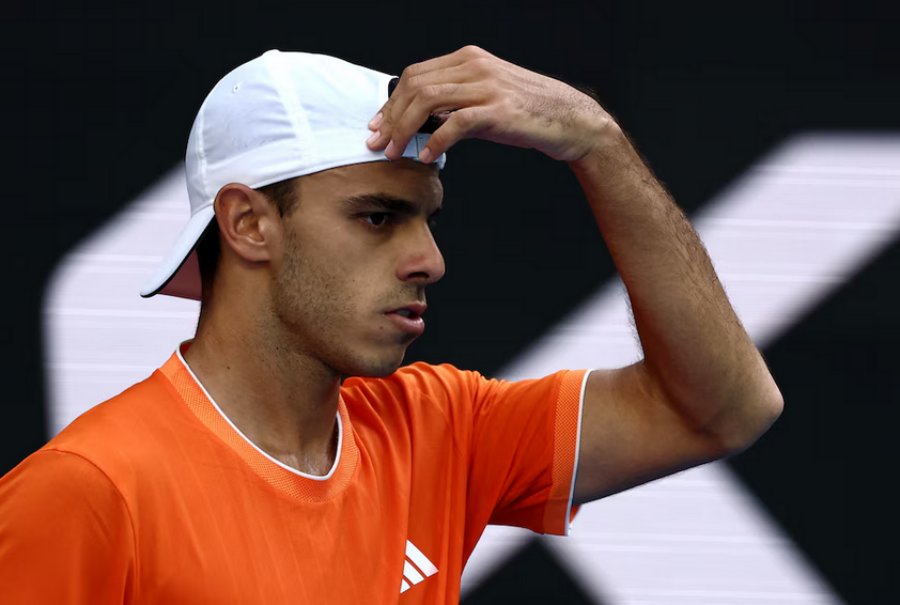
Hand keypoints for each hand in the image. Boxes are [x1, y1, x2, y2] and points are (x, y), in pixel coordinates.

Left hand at [366, 46, 616, 163]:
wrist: (570, 120)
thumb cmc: (526, 113)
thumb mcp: (485, 99)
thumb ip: (453, 104)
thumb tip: (419, 124)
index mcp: (468, 59)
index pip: (416, 75)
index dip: (391, 101)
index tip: (378, 125)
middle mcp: (475, 66)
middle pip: (416, 86)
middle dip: (391, 117)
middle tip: (378, 143)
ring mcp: (487, 86)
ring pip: (429, 100)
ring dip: (404, 129)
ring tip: (394, 151)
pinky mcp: (499, 110)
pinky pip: (456, 123)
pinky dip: (436, 141)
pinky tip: (426, 156)